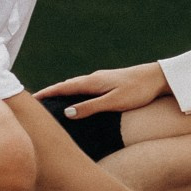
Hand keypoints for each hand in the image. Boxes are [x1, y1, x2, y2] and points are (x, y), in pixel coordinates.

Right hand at [36, 63, 170, 121]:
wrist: (158, 77)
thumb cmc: (137, 91)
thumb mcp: (113, 103)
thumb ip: (90, 108)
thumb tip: (66, 113)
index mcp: (93, 82)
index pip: (64, 88)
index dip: (48, 93)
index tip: (32, 99)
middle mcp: (95, 78)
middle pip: (68, 85)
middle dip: (52, 92)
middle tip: (36, 102)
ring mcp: (103, 78)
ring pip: (77, 86)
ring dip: (63, 92)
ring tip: (53, 101)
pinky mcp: (110, 81)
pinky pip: (86, 87)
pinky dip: (75, 92)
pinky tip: (78, 99)